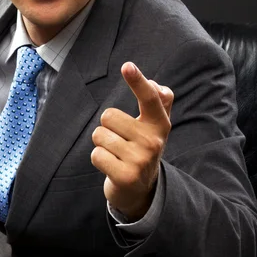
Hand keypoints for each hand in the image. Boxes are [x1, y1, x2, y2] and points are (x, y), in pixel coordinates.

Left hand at [91, 62, 173, 220]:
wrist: (141, 190)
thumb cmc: (142, 149)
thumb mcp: (155, 128)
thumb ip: (159, 103)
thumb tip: (157, 85)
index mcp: (160, 124)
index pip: (149, 98)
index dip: (137, 81)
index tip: (127, 66)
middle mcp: (153, 141)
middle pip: (109, 116)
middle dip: (107, 127)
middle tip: (120, 141)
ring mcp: (140, 160)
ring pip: (100, 135)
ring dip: (102, 144)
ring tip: (116, 154)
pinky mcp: (126, 176)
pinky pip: (96, 154)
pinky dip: (98, 159)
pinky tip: (111, 166)